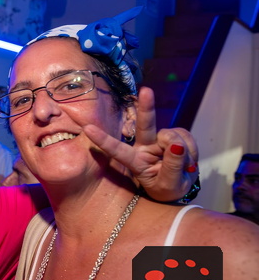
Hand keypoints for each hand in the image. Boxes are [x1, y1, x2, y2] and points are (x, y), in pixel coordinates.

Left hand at [84, 87, 198, 202]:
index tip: (87, 128)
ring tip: (183, 167)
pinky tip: (187, 158)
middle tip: (146, 91)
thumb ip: (172, 167)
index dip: (103, 140)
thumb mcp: (169, 186)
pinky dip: (191, 149)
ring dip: (184, 152)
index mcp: (134, 161)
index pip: (116, 150)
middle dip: (146, 107)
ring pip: (173, 136)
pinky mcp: (174, 134)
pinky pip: (185, 136)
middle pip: (144, 125)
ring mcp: (158, 138)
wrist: (181, 186)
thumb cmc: (168, 189)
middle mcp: (143, 146)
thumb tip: (176, 144)